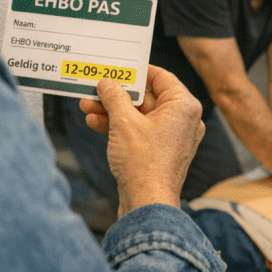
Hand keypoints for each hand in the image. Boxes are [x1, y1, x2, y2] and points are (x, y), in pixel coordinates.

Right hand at [79, 65, 204, 215]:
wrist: (147, 205)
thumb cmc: (143, 163)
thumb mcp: (124, 122)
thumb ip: (115, 97)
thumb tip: (108, 83)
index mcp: (184, 106)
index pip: (161, 77)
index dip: (138, 71)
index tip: (119, 67)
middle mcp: (183, 120)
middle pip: (147, 97)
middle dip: (117, 95)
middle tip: (95, 89)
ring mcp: (172, 138)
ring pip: (140, 116)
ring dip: (113, 111)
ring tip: (87, 106)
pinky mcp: (161, 152)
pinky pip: (140, 132)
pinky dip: (120, 127)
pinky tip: (95, 122)